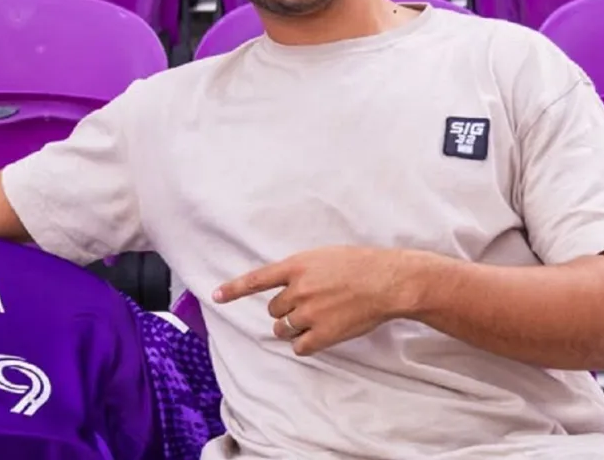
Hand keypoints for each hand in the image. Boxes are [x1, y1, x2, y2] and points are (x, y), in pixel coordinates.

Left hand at [213, 246, 422, 355]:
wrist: (388, 282)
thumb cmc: (361, 264)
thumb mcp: (324, 256)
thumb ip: (302, 270)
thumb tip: (287, 284)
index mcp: (296, 266)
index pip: (256, 279)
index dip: (234, 289)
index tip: (215, 296)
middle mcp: (298, 290)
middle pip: (273, 309)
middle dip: (286, 310)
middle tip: (310, 304)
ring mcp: (309, 313)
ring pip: (284, 329)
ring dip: (294, 327)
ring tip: (318, 318)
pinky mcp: (322, 334)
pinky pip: (299, 346)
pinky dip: (306, 343)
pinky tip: (322, 333)